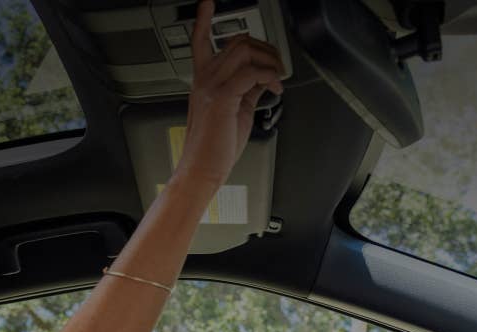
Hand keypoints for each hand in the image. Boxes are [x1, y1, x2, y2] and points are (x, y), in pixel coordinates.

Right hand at [174, 0, 285, 185]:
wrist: (201, 170)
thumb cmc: (213, 149)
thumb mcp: (234, 113)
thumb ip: (246, 91)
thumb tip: (263, 79)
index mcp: (203, 82)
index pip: (199, 42)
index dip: (203, 21)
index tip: (207, 4)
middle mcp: (204, 80)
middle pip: (236, 42)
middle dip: (265, 49)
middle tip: (277, 65)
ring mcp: (211, 87)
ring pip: (245, 51)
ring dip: (269, 61)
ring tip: (277, 77)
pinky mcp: (222, 98)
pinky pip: (252, 73)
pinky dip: (270, 77)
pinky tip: (275, 88)